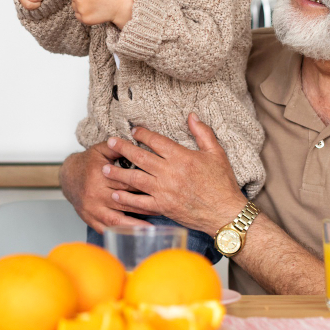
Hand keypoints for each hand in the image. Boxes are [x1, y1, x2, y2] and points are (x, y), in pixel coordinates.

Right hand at [60, 143, 153, 233]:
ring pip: (116, 219)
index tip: (159, 189)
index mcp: (99, 174)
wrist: (68, 176)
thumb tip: (136, 143)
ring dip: (134, 225)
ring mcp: (92, 208)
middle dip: (143, 206)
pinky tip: (133, 237)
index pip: (125, 181)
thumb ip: (117, 147)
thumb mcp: (100, 150)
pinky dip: (120, 233)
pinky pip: (106, 228)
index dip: (143, 185)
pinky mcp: (89, 218)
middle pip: (123, 201)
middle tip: (162, 210)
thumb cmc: (88, 163)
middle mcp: (95, 193)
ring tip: (151, 230)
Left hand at [101, 114, 246, 233]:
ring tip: (104, 168)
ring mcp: (164, 191)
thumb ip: (203, 132)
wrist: (226, 213)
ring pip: (135, 179)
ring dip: (118, 173)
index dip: (142, 134)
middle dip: (122, 148)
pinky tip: (115, 194)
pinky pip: (140, 202)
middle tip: (110, 142)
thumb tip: (191, 115)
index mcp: (182, 157)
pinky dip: (127, 198)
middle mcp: (170, 173)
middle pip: (140, 157)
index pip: (156, 141)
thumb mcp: (217, 153)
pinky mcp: (163, 207)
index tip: (133, 131)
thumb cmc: (223, 184)